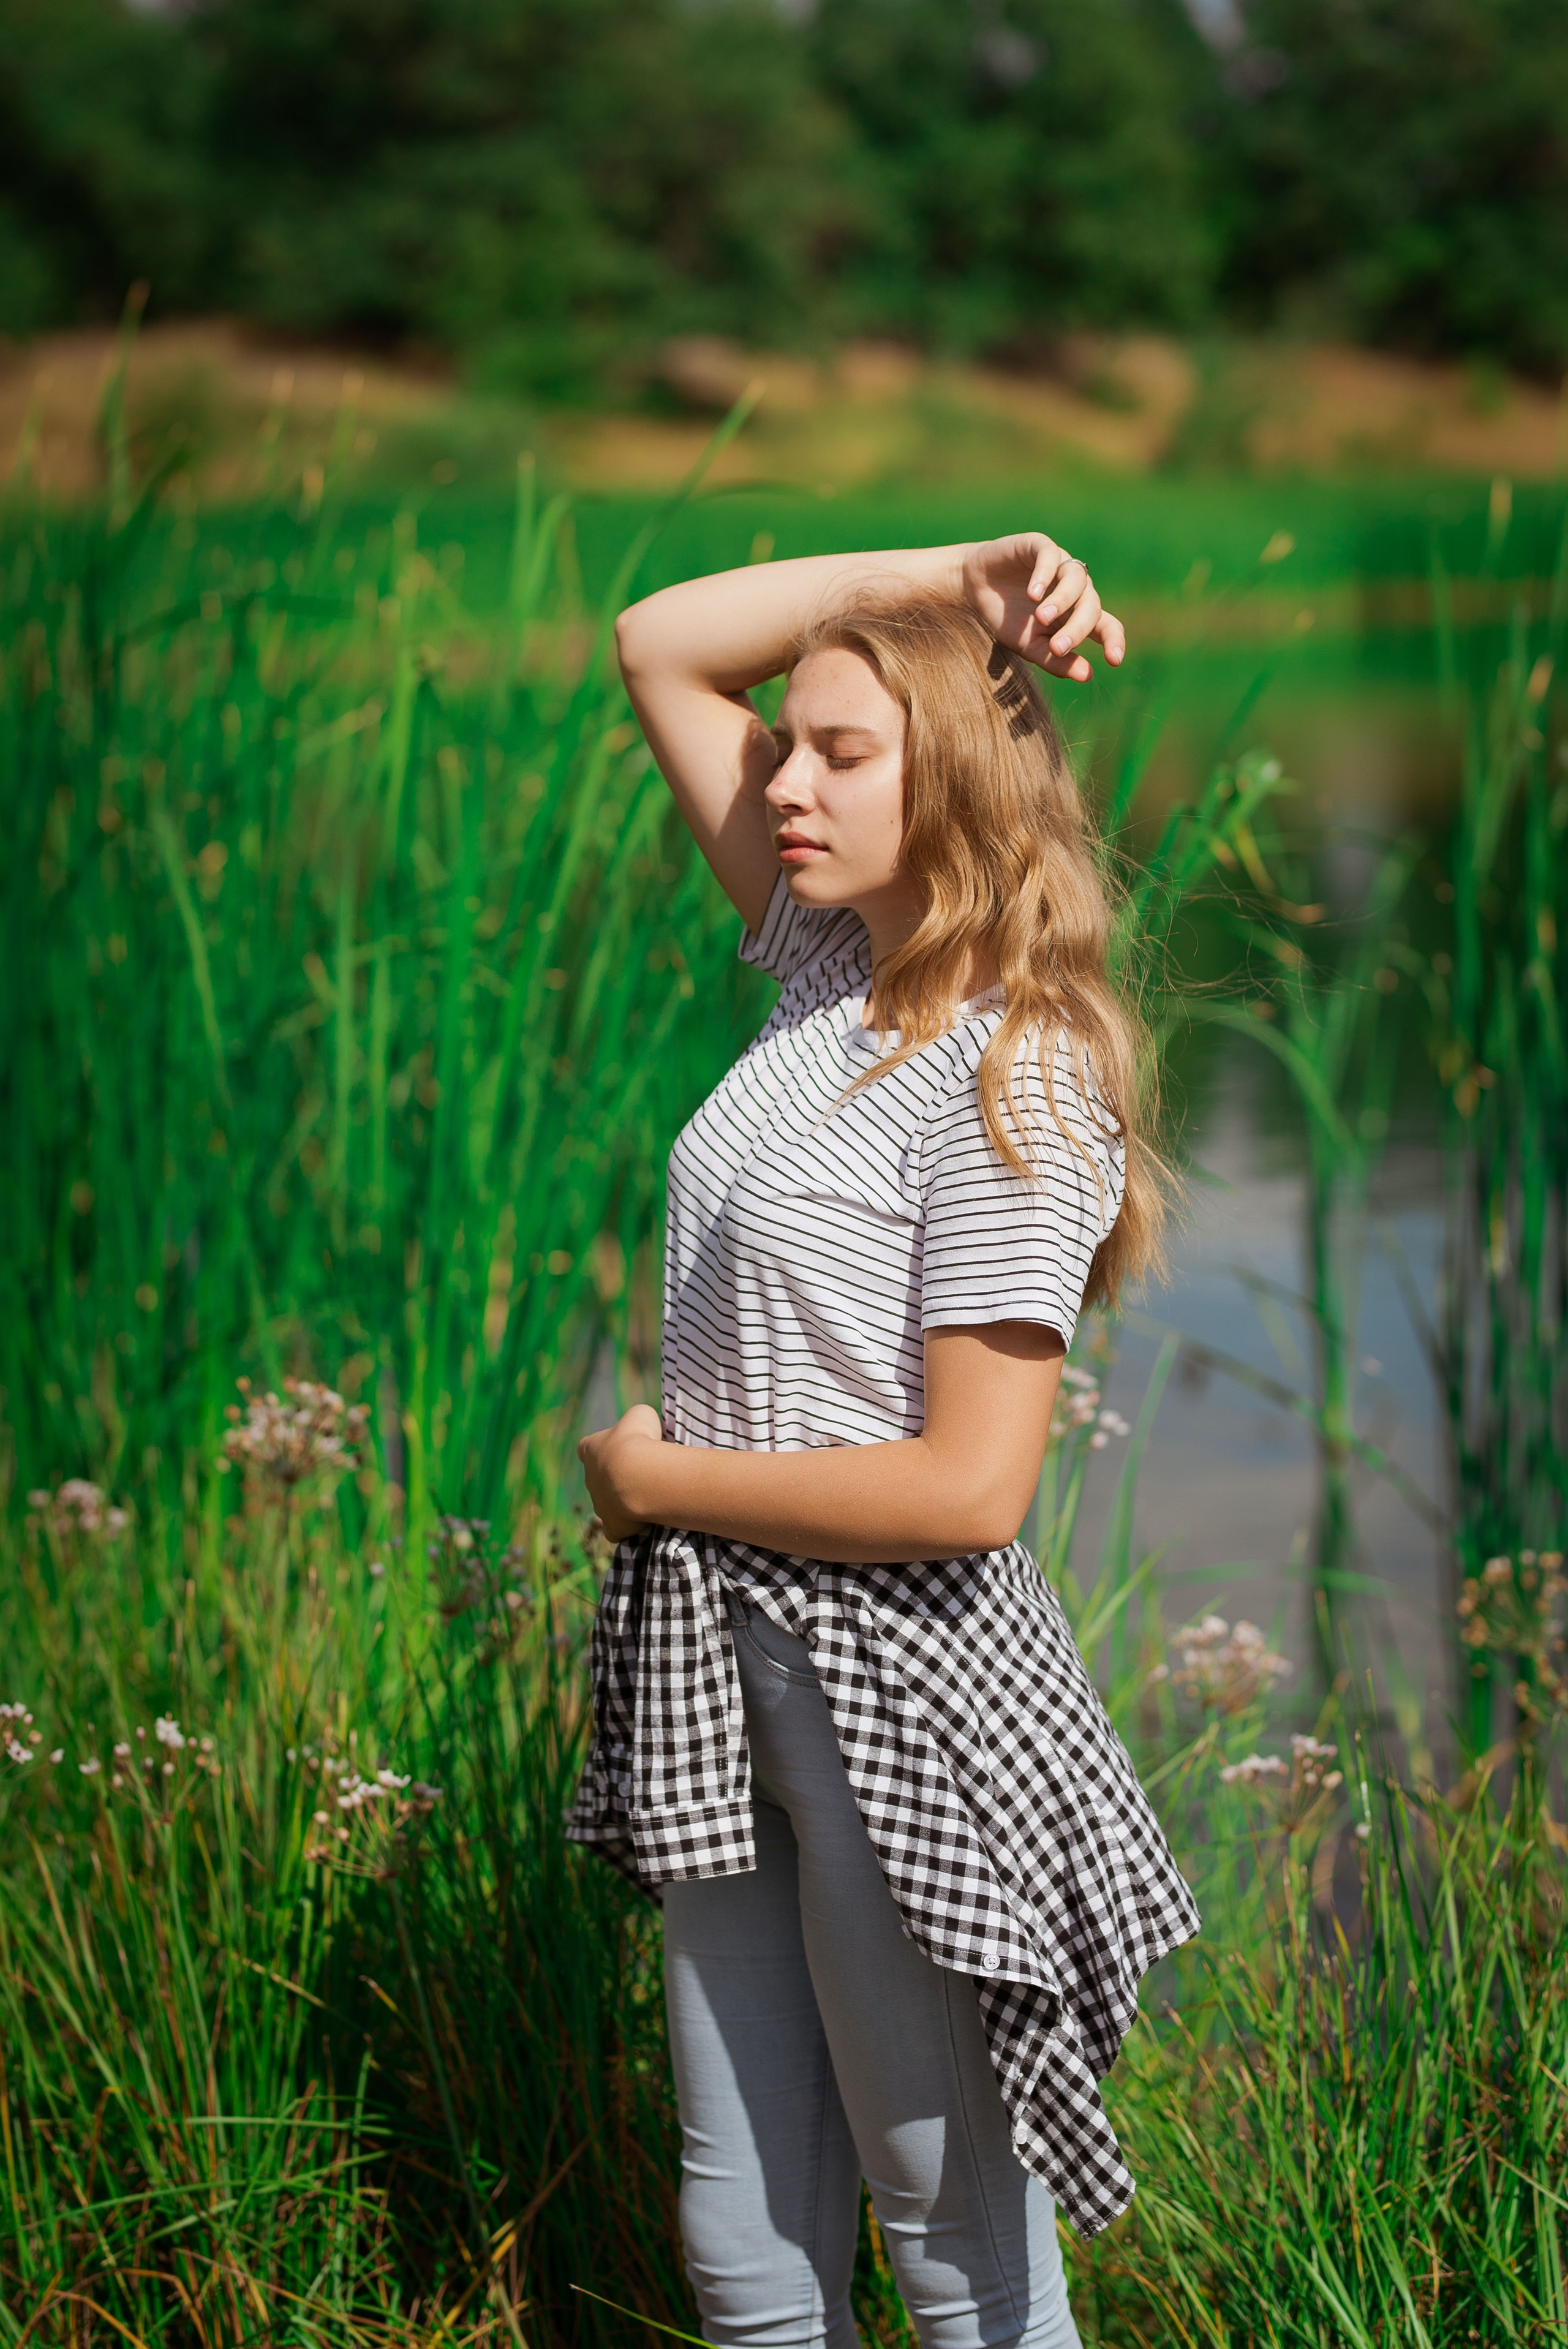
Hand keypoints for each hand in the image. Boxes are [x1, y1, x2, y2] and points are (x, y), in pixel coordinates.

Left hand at [578, 1402, 664, 1541]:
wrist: (639, 1475)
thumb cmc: (639, 1440)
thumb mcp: (641, 1415)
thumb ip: (636, 1421)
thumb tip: (643, 1429)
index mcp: (590, 1450)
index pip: (586, 1448)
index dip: (601, 1448)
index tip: (620, 1448)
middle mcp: (589, 1478)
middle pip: (600, 1477)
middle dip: (618, 1476)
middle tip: (643, 1472)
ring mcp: (599, 1504)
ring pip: (608, 1503)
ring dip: (625, 1500)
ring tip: (649, 1495)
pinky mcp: (612, 1526)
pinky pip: (615, 1530)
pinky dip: (626, 1527)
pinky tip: (641, 1523)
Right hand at [961, 534, 1125, 682]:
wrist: (974, 589)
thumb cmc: (1006, 619)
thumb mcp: (1028, 646)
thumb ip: (1056, 661)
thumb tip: (1088, 675)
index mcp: (1077, 614)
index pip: (1106, 626)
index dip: (1114, 640)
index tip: (1113, 660)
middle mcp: (1075, 588)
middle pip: (1090, 606)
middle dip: (1077, 628)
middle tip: (1057, 648)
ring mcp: (1060, 565)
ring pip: (1076, 579)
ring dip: (1062, 600)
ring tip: (1042, 617)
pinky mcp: (1039, 546)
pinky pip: (1051, 555)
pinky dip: (1044, 574)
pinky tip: (1033, 593)